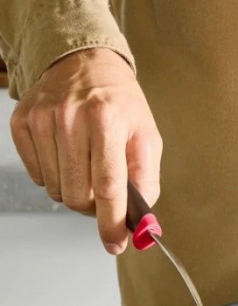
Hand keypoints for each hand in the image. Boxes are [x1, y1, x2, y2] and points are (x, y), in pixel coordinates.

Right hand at [10, 48, 161, 254]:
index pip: (108, 186)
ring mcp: (42, 120)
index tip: (115, 243)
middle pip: (79, 194)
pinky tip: (68, 156)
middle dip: (95, 207)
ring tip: (88, 166)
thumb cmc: (120, 103)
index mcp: (108, 121)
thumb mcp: (147, 136)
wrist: (84, 62)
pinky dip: (56, 176)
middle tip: (105, 195)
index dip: (112, 222)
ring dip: (76, 190)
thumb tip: (141, 220)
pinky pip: (38, 176)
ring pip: (57, 190)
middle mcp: (71, 119)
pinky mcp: (22, 124)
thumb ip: (147, 180)